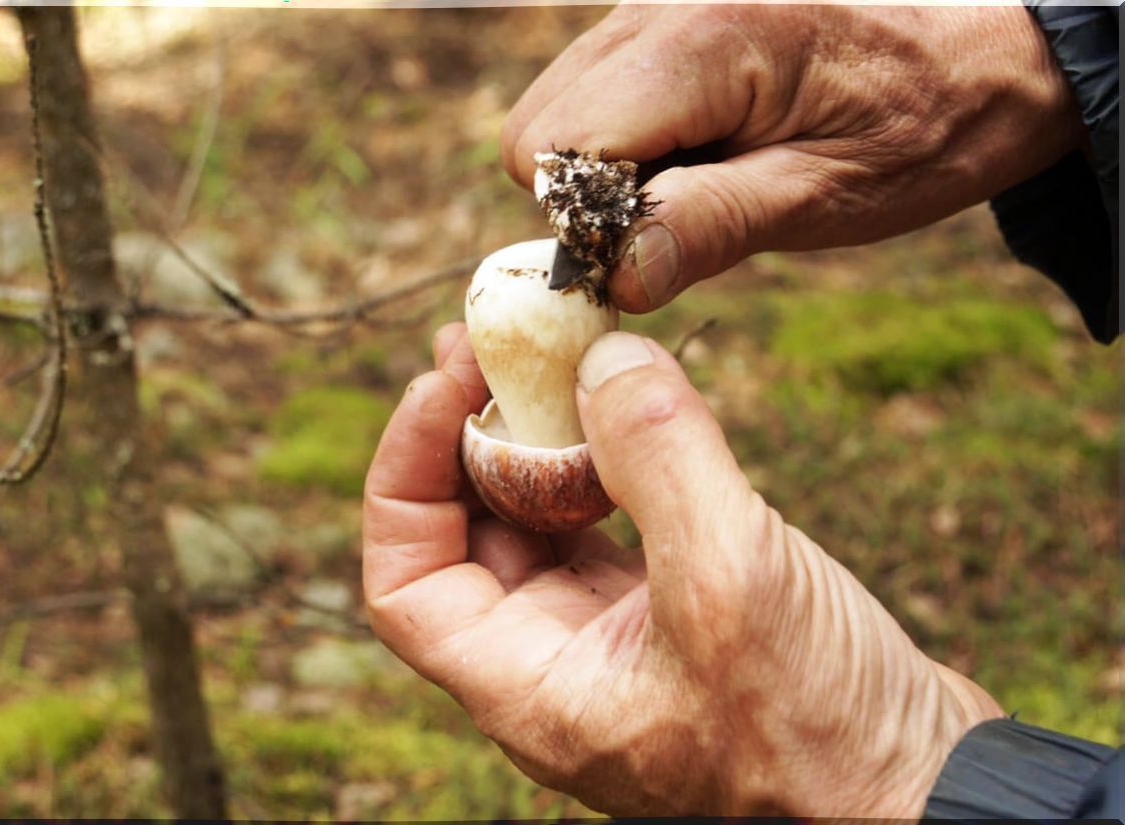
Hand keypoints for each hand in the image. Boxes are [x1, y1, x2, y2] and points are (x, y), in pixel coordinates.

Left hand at [362, 324, 1002, 815]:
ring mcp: (613, 640)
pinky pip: (610, 524)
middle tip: (487, 344)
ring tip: (555, 357)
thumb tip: (601, 356)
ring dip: (538, 442)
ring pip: (539, 526)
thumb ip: (658, 456)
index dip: (403, 477)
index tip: (441, 386)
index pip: (407, 583)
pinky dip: (609, 461)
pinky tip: (630, 408)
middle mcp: (556, 667)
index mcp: (532, 689)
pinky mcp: (672, 612)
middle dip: (467, 436)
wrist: (924, 789)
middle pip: (466, 539)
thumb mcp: (731, 580)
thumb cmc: (823, 733)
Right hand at [501, 5, 1082, 312]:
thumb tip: (610, 279)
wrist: (983, 54)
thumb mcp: (824, 195)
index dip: (590, 221)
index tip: (658, 250)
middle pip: (539, 129)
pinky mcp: (660, 17)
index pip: (557, 147)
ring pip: (555, 111)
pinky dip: (625, 140)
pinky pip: (592, 92)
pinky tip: (699, 147)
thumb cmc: (922, 126)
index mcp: (706, 39)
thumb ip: (709, 227)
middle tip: (685, 214)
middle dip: (588, 198)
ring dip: (607, 170)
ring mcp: (654, 2)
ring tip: (703, 177)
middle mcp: (662, 3)